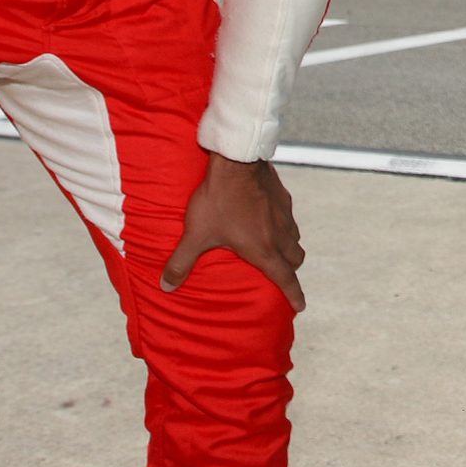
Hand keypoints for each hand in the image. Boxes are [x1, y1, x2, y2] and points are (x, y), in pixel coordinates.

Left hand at [160, 155, 305, 311]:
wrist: (237, 160)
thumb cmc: (218, 200)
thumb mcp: (197, 234)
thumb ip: (181, 262)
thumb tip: (166, 287)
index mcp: (263, 249)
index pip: (285, 278)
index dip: (293, 294)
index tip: (300, 306)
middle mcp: (280, 235)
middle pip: (295, 259)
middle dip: (290, 269)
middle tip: (280, 273)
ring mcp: (284, 214)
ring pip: (295, 238)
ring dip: (288, 247)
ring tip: (274, 246)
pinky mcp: (283, 196)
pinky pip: (289, 217)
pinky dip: (283, 225)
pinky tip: (268, 217)